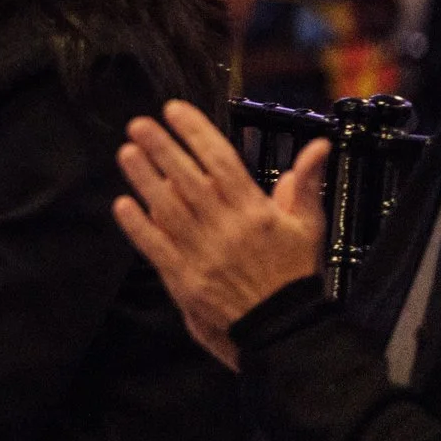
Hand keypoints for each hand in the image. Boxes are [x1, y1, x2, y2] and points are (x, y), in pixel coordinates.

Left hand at [112, 100, 326, 370]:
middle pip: (188, 179)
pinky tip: (123, 204)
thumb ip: (307, 183)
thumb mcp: (308, 227)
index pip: (221, 161)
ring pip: (168, 208)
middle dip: (162, 147)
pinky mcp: (186, 279)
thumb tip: (317, 145)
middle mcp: (227, 228)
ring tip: (126, 152)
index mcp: (256, 212)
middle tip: (139, 124)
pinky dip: (138, 226)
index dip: (196, 132)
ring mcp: (204, 254)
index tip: (174, 110)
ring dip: (144, 179)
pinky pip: (157, 248)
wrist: (285, 330)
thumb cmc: (294, 275)